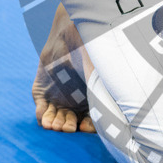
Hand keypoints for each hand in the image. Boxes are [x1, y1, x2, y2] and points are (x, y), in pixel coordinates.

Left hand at [32, 4, 95, 133]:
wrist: (70, 35)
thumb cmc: (91, 55)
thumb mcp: (101, 77)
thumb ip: (107, 96)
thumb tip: (121, 117)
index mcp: (90, 99)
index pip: (90, 120)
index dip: (87, 126)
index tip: (85, 127)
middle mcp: (74, 101)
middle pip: (71, 122)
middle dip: (68, 126)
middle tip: (67, 127)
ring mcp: (57, 97)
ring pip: (55, 118)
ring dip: (54, 123)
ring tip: (53, 125)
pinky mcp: (42, 91)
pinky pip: (40, 108)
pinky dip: (41, 115)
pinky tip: (44, 118)